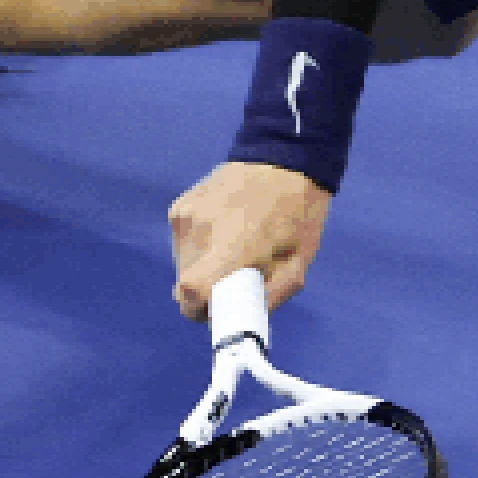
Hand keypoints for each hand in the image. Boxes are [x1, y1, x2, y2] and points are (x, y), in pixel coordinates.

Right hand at [168, 159, 330, 317]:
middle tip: (235, 276)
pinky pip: (182, 242)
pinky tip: (222, 229)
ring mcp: (186, 216)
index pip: (190, 294)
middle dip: (207, 289)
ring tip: (231, 246)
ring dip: (201, 266)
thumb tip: (240, 320)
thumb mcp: (298, 264)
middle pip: (185, 284)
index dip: (198, 312)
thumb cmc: (297, 214)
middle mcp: (199, 233)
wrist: (284, 157)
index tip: (217, 309)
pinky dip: (198, 245)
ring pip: (182, 263)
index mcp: (231, 249)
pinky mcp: (179, 206)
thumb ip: (268, 297)